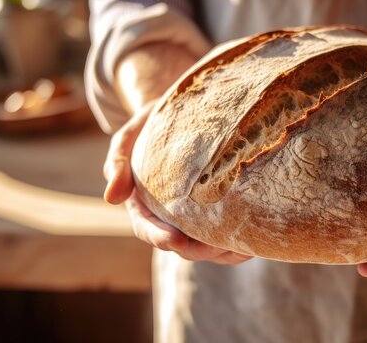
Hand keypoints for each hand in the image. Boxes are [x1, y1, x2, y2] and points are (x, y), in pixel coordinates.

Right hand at [103, 103, 251, 264]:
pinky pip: (227, 236)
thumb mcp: (131, 135)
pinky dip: (239, 244)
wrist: (183, 114)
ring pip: (208, 246)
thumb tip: (111, 199)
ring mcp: (194, 218)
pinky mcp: (216, 212)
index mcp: (144, 204)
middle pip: (183, 245)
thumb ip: (118, 161)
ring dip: (225, 252)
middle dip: (202, 250)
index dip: (159, 238)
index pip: (147, 228)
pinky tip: (255, 243)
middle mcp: (170, 217)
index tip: (175, 240)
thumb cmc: (154, 124)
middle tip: (223, 246)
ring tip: (245, 248)